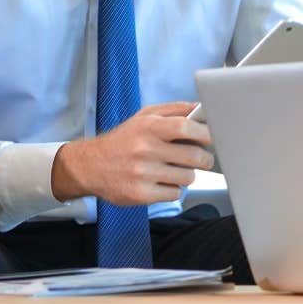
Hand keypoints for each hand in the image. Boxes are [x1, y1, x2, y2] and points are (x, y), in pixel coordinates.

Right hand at [51, 101, 213, 206]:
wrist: (90, 166)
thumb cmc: (123, 140)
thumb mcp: (144, 116)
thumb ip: (174, 110)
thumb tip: (201, 109)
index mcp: (148, 126)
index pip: (186, 128)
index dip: (205, 133)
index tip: (211, 137)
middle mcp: (145, 149)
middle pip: (193, 156)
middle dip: (204, 159)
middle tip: (201, 158)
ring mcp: (143, 173)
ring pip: (187, 177)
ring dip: (187, 175)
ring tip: (175, 169)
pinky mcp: (140, 194)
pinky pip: (174, 194)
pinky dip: (174, 189)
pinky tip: (162, 181)